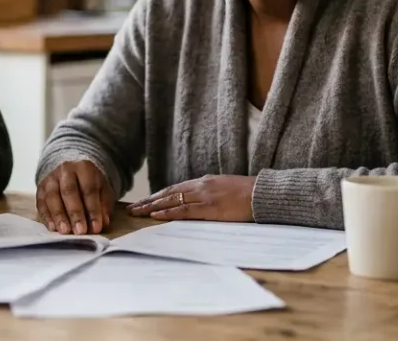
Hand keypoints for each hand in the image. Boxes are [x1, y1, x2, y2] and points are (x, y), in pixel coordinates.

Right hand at [36, 160, 112, 234]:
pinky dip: (46, 216)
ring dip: (59, 216)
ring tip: (65, 231)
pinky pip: (41, 203)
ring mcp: (50, 179)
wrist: (71, 171)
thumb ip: (103, 205)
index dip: (93, 209)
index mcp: (84, 168)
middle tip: (80, 231)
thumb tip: (103, 222)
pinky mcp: (40, 188)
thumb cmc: (89, 184)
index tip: (96, 228)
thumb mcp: (102, 190)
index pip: (89, 189)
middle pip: (69, 191)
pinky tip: (53, 228)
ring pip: (52, 197)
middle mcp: (65, 170)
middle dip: (75, 213)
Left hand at [127, 175, 255, 221]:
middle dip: (149, 201)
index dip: (158, 195)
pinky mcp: (210, 208)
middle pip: (168, 193)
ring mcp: (204, 196)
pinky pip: (184, 210)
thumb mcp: (226, 190)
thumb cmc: (250, 194)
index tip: (145, 201)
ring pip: (171, 201)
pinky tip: (155, 216)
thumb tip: (201, 203)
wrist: (264, 194)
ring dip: (152, 208)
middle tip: (132, 208)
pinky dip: (168, 213)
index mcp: (205, 182)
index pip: (175, 188)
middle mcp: (201, 186)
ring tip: (136, 213)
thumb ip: (212, 194)